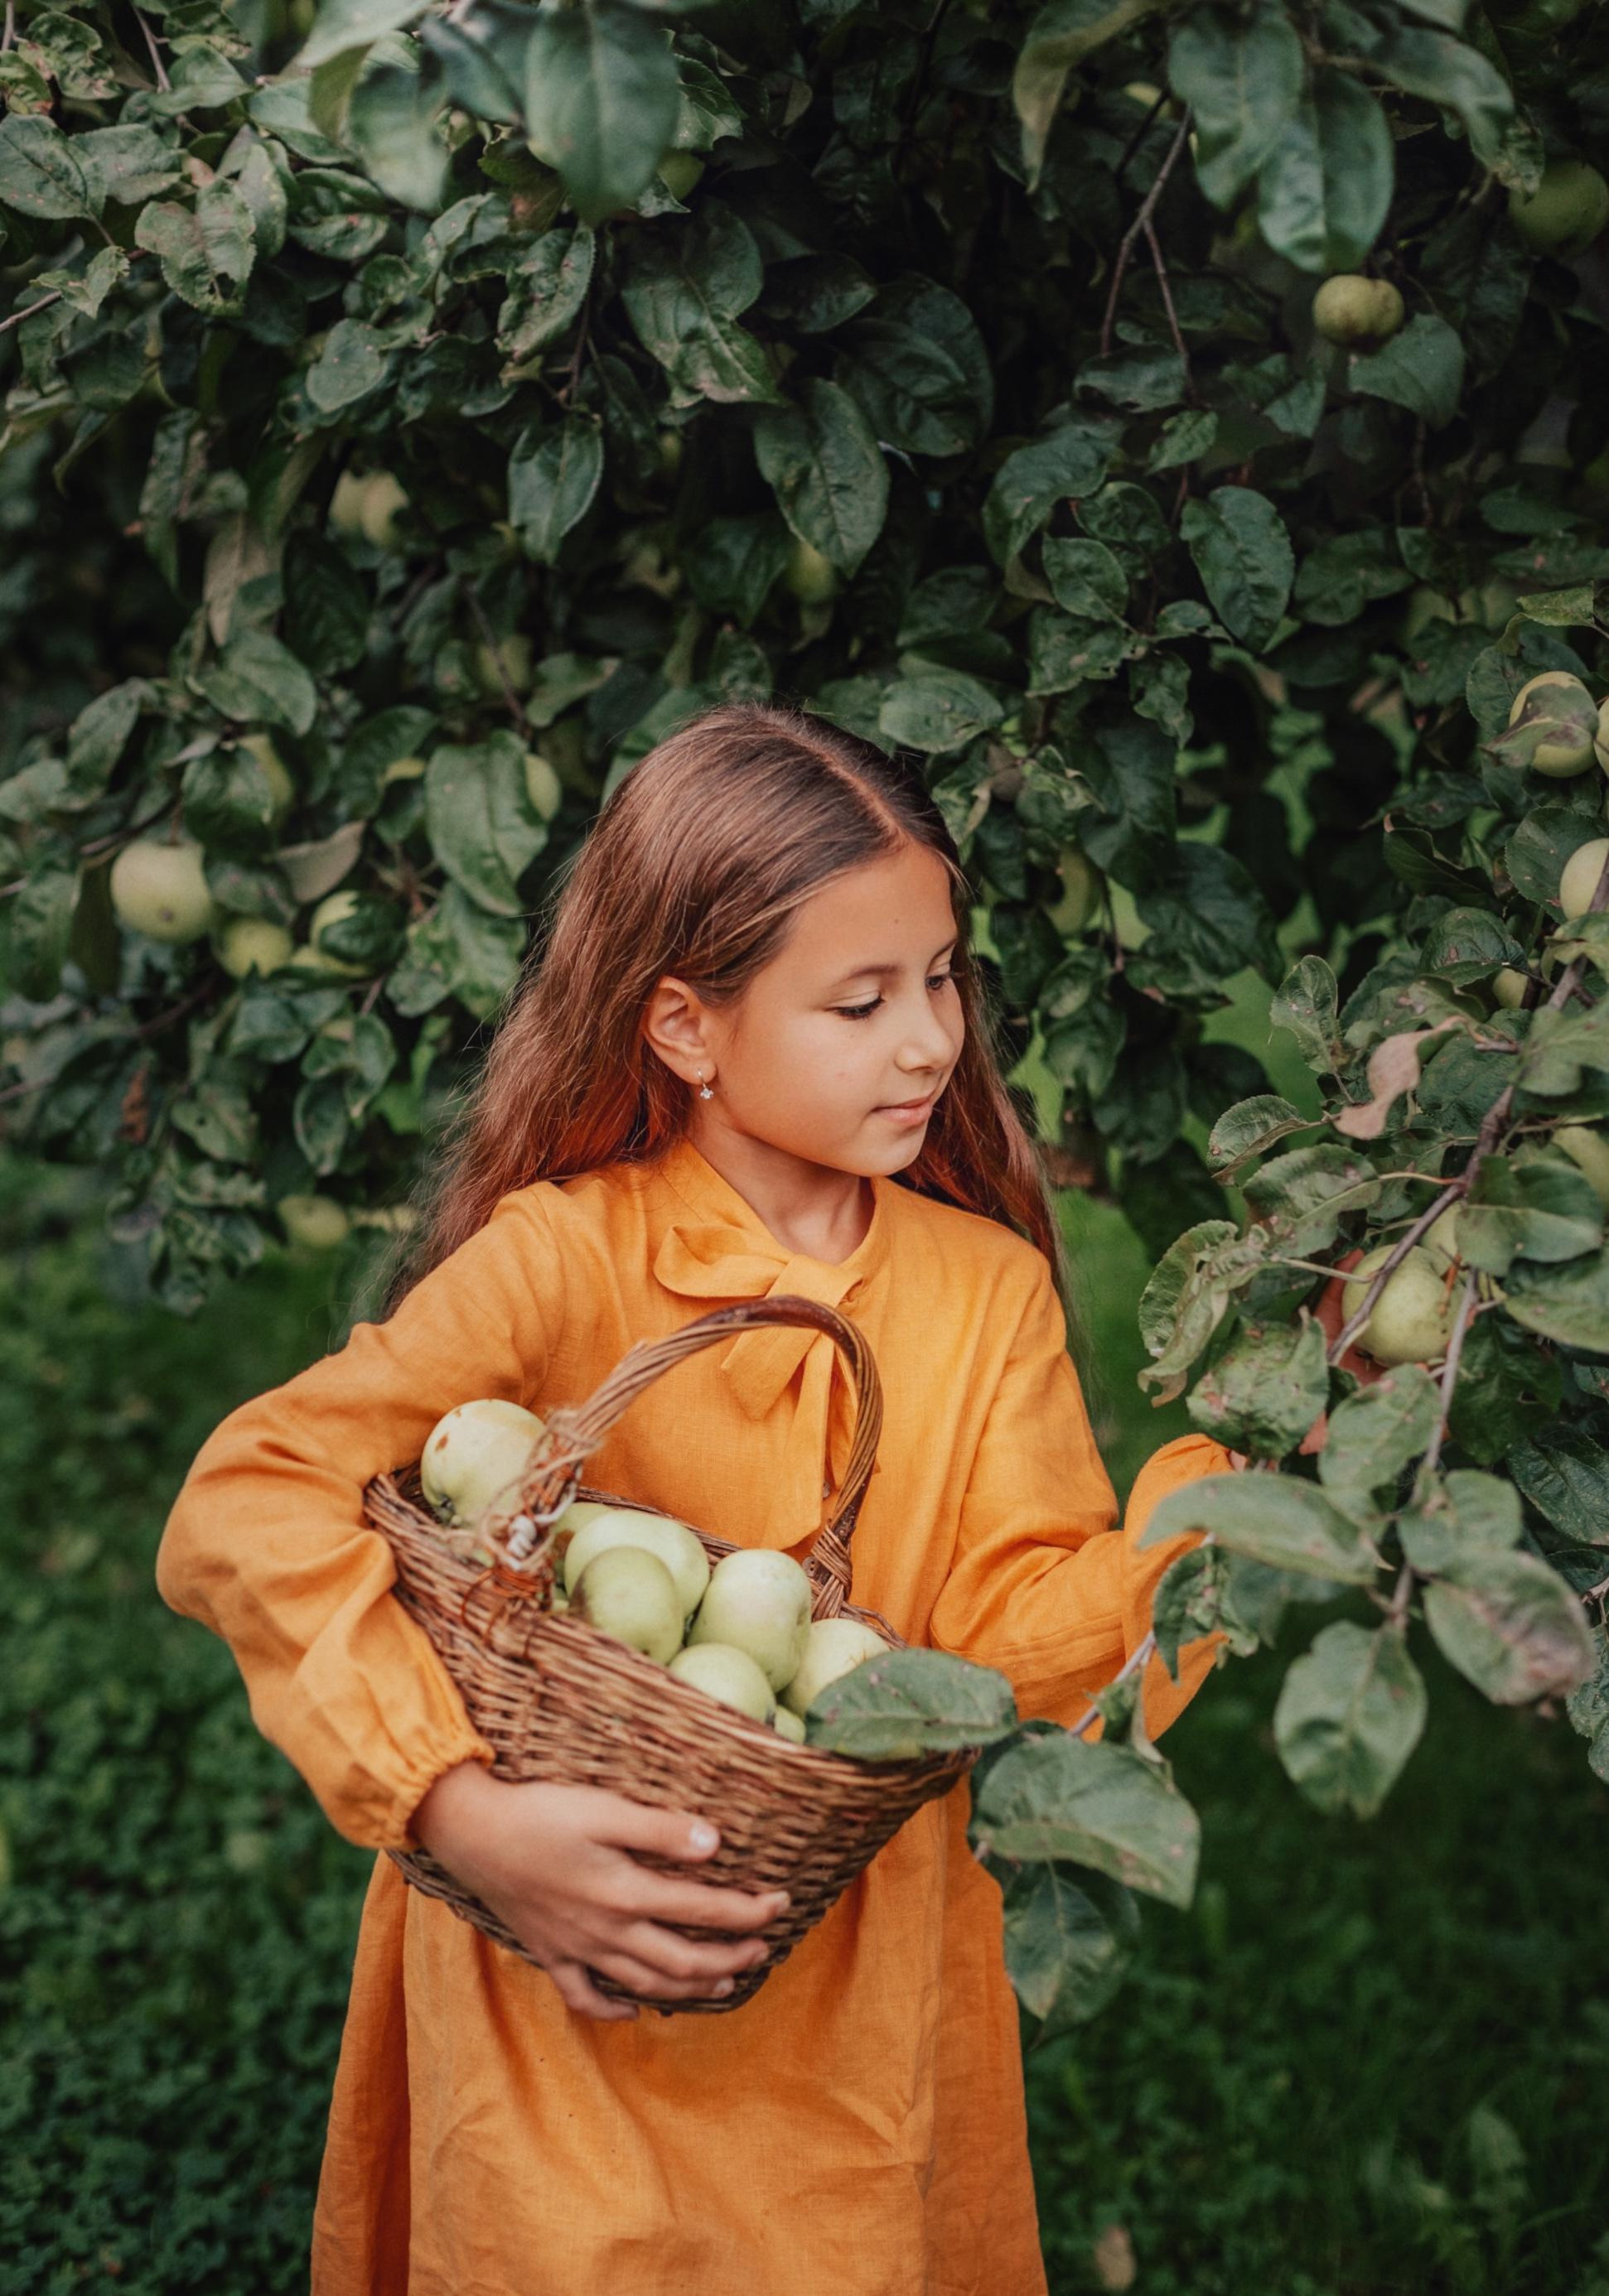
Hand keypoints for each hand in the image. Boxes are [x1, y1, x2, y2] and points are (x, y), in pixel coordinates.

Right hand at [410, 1763, 788, 2022]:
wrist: (470, 1832)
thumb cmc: (539, 1813)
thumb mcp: (604, 1809)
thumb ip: (661, 1830)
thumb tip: (716, 1845)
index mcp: (625, 1893)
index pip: (704, 1909)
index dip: (748, 1910)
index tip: (783, 1902)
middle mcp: (606, 1931)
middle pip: (682, 1960)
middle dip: (729, 1957)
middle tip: (764, 1950)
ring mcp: (576, 1949)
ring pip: (644, 1984)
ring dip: (689, 1987)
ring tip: (722, 1982)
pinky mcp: (549, 1953)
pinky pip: (584, 1996)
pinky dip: (612, 2009)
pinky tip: (633, 2011)